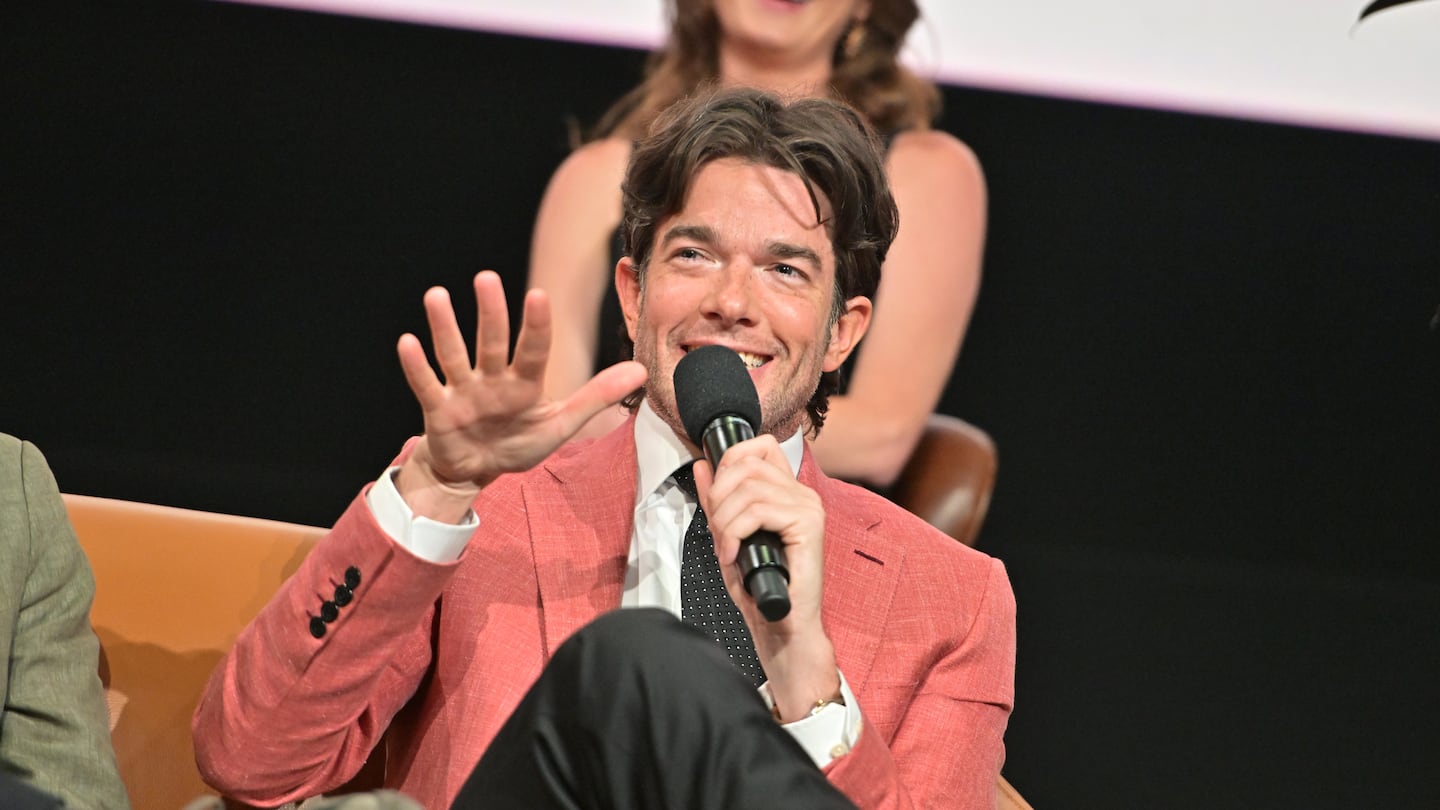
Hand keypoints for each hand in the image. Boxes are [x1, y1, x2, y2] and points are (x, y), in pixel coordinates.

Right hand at [395, 271, 645, 519]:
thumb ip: (596, 396)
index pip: (532, 351)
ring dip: (444, 328)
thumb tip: (640, 371)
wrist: (478, 471)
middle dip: (490, 313)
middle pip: (491, 343)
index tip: (538, 295)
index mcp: (523, 384)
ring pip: (453, 356)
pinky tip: (407, 342)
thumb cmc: (519, 442)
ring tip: (436, 296)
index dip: (535, 326)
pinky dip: (417, 366)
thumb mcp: (561, 424)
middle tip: (486, 278)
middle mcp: (492, 379)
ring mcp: (463, 392)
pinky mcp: (438, 411)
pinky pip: (426, 386)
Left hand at [693, 436, 839, 720]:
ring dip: (724, 520)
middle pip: (746, 465)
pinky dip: (735, 532)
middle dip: (718, 497)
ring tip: (725, 548)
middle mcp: (802, 494)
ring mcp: (808, 507)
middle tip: (717, 533)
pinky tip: (734, 555)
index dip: (730, 459)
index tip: (716, 493)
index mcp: (787, 492)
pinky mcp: (808, 524)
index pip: (760, 447)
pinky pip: (758, 511)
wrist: (781, 628)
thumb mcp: (728, 536)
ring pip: (748, 488)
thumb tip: (701, 466)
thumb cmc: (758, 588)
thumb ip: (717, 501)